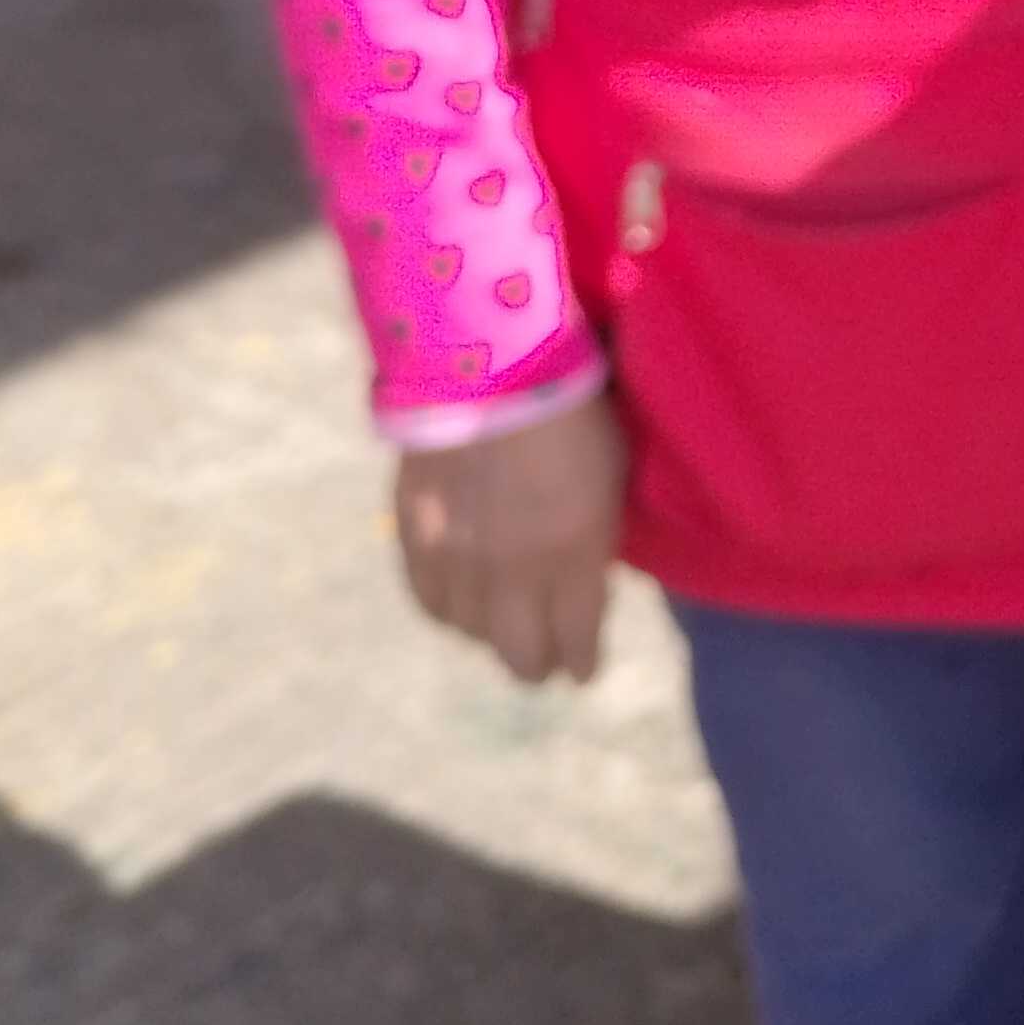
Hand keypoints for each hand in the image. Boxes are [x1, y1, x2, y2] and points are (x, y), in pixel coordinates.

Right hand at [393, 395, 626, 684]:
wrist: (486, 360)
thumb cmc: (571, 409)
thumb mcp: (609, 478)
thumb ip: (592, 544)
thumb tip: (581, 585)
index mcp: (573, 554)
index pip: (578, 644)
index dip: (582, 661)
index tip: (582, 665)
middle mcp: (513, 570)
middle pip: (521, 657)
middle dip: (539, 660)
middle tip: (545, 651)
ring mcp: (458, 557)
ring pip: (473, 634)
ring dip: (491, 630)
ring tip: (503, 613)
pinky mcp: (415, 537)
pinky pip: (430, 603)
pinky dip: (449, 608)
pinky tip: (462, 596)